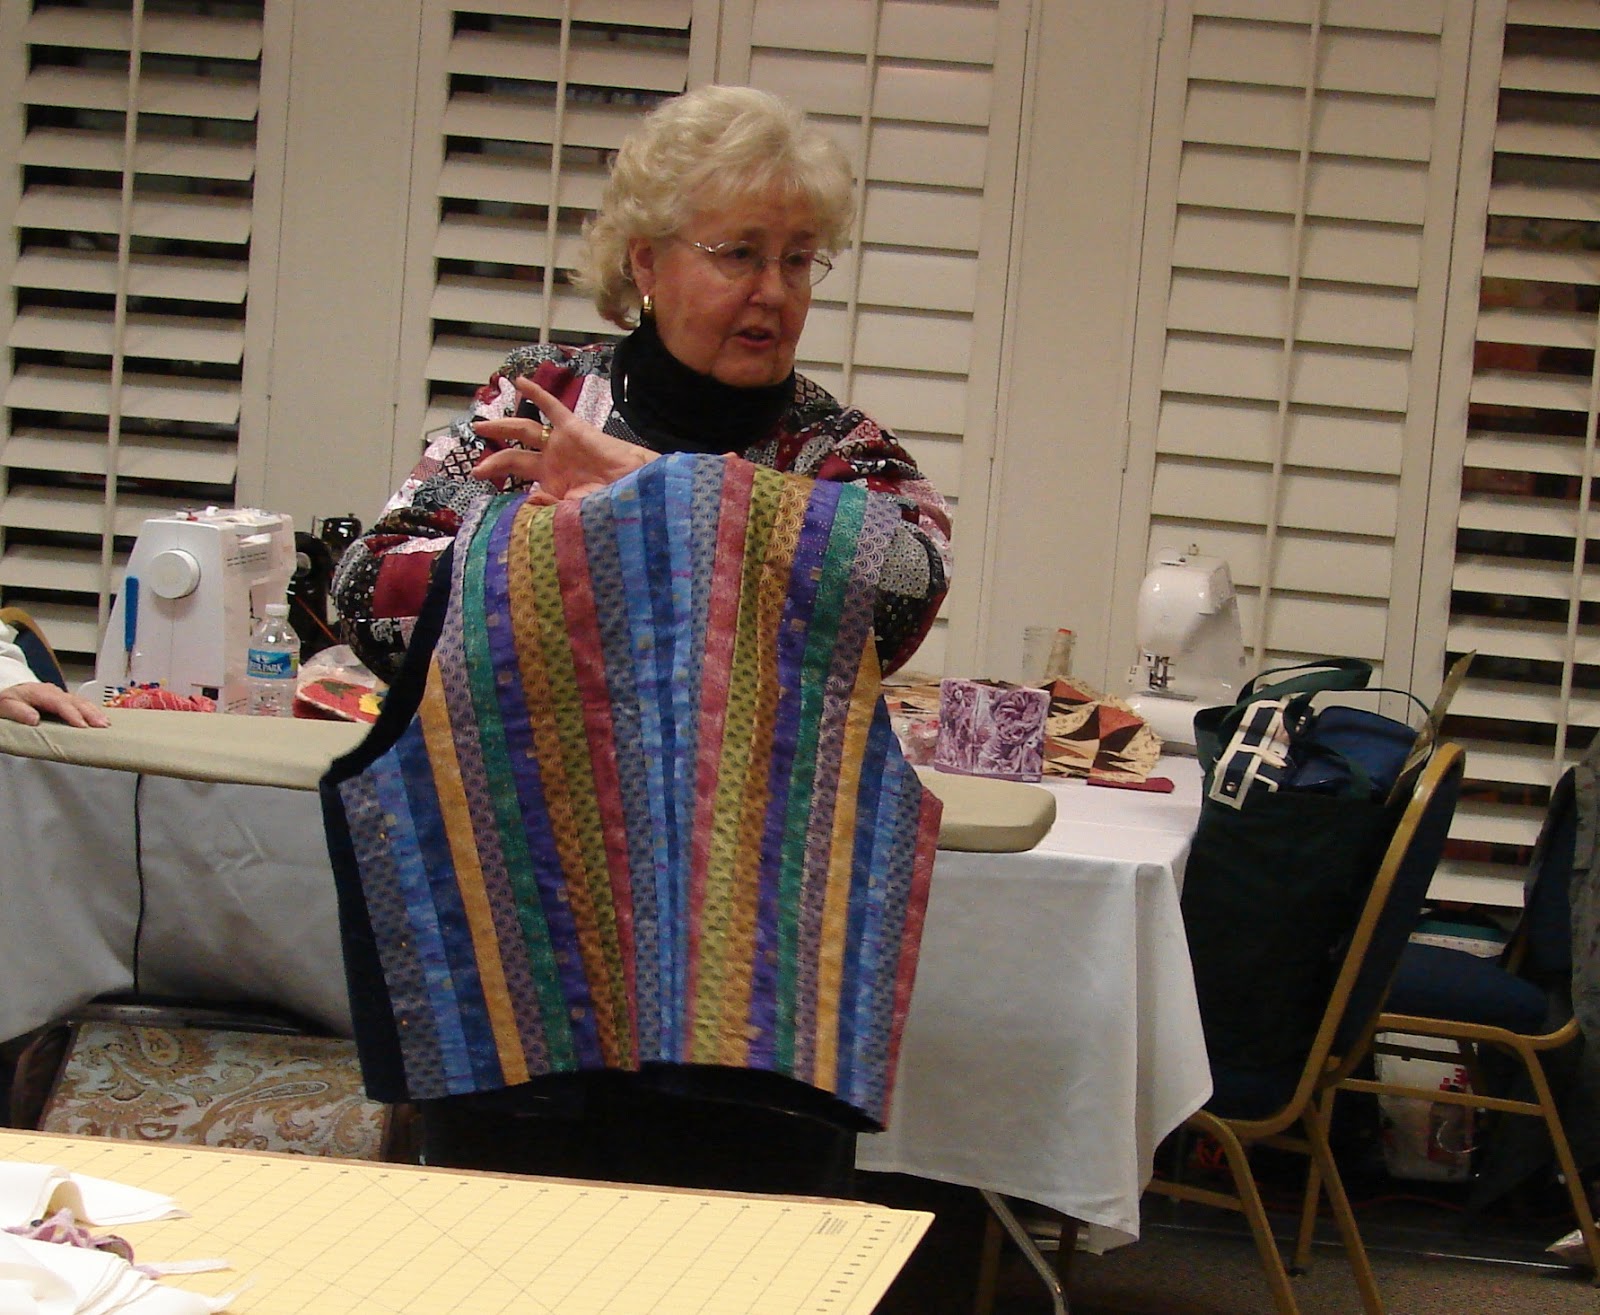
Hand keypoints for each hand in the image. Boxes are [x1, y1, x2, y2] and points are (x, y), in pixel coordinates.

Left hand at [0, 681, 110, 728]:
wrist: (9, 692)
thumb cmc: (8, 700)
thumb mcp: (5, 705)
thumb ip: (18, 711)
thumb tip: (34, 719)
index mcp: (40, 692)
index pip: (60, 703)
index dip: (72, 714)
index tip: (82, 725)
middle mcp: (54, 692)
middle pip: (76, 701)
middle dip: (90, 713)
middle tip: (102, 725)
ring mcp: (61, 695)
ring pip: (81, 701)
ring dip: (95, 712)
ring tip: (105, 723)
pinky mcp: (65, 700)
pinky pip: (81, 703)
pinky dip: (93, 710)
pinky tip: (101, 717)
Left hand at [472, 376, 655, 503]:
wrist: (635, 488)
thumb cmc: (609, 504)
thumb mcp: (572, 512)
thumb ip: (548, 508)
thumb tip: (527, 499)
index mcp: (552, 485)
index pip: (520, 481)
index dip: (502, 483)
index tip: (484, 487)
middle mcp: (552, 463)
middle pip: (515, 457)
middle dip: (494, 459)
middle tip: (475, 467)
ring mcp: (561, 444)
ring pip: (525, 430)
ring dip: (503, 426)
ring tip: (481, 426)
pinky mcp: (572, 428)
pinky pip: (551, 406)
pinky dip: (536, 394)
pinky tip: (518, 381)